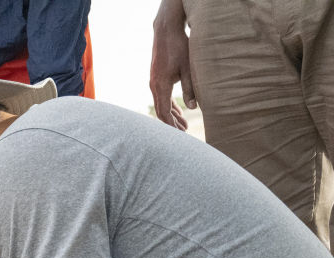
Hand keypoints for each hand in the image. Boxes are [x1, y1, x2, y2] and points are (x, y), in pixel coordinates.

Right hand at [149, 1, 193, 130]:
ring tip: (183, 126)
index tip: (179, 134)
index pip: (163, 112)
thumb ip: (190, 89)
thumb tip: (193, 108)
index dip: (171, 125)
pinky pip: (162, 97)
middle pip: (161, 111)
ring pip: (161, 104)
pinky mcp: (157, 78)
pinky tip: (179, 110)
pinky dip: (170, 105)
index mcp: (160, 86)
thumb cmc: (179, 49)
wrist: (166, 33)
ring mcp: (154, 83)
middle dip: (171, 124)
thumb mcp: (189, 70)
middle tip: (183, 134)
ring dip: (172, 115)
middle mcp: (154, 86)